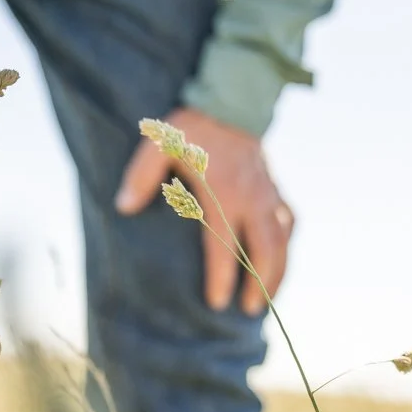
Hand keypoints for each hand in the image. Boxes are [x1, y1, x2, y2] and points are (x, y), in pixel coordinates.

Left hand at [114, 106, 293, 314]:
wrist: (228, 102)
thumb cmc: (190, 129)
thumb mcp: (158, 144)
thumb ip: (141, 175)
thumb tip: (123, 206)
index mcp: (224, 192)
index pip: (225, 244)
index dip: (222, 276)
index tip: (215, 302)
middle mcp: (252, 197)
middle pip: (266, 250)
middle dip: (260, 283)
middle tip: (249, 310)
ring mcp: (268, 194)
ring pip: (283, 240)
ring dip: (278, 272)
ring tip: (266, 299)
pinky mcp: (275, 188)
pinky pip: (288, 221)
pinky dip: (286, 245)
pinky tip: (279, 263)